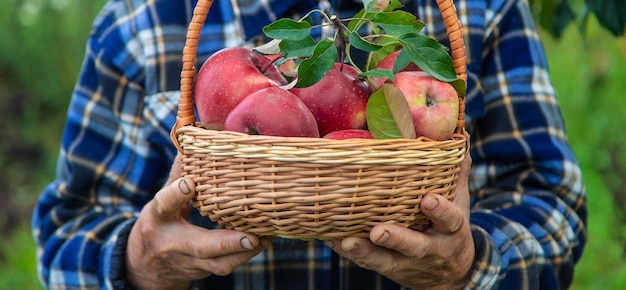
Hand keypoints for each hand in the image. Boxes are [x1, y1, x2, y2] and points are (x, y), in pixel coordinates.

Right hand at [125, 155, 269, 289]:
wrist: (145, 267)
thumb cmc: (160, 223)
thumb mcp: (161, 199)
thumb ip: (179, 173)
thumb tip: (193, 138)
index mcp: (158, 218)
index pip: (165, 204)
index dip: (176, 194)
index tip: (191, 183)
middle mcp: (173, 242)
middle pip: (200, 245)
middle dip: (226, 242)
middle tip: (250, 237)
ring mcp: (189, 261)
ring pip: (219, 263)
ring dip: (245, 252)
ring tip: (266, 238)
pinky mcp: (203, 271)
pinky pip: (227, 265)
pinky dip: (246, 255)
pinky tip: (265, 241)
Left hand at [327, 154, 473, 289]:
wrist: (449, 275)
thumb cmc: (448, 227)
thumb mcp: (460, 202)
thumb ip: (457, 171)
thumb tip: (461, 134)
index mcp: (449, 230)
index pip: (449, 220)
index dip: (440, 211)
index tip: (428, 200)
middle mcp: (429, 249)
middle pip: (413, 246)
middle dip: (396, 239)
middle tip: (378, 232)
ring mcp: (406, 262)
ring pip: (386, 260)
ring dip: (366, 252)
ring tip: (348, 242)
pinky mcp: (386, 267)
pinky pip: (366, 261)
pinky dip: (349, 252)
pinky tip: (331, 239)